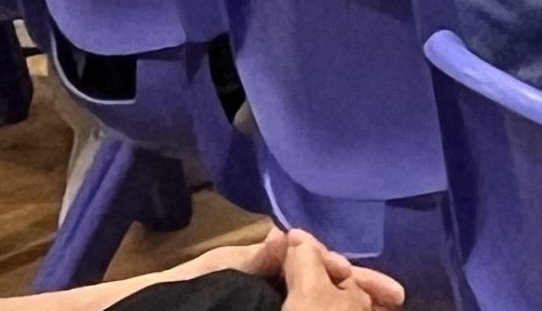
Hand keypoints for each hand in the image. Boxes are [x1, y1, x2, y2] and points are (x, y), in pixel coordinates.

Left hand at [171, 228, 406, 305]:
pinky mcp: (262, 309)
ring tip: (379, 308)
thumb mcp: (217, 271)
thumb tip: (290, 237)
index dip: (344, 272)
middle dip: (360, 287)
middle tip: (397, 297)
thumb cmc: (177, 293)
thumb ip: (252, 259)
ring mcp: (269, 301)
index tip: (371, 282)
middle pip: (325, 281)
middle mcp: (274, 280)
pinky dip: (324, 310)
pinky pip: (300, 309)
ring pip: (317, 299)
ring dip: (347, 302)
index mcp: (267, 263)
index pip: (316, 262)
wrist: (144, 310)